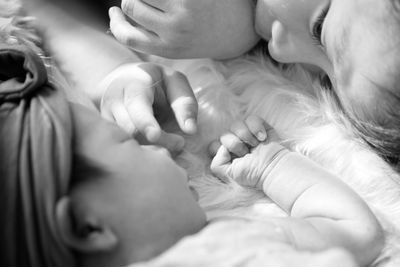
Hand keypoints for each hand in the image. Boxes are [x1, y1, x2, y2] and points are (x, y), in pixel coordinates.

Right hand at [100, 62, 197, 151]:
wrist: (126, 80)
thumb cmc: (157, 82)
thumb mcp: (176, 82)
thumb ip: (185, 104)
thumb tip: (191, 130)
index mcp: (132, 86)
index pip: (136, 105)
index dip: (145, 122)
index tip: (155, 136)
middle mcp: (113, 102)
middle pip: (131, 130)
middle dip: (157, 142)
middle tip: (180, 143)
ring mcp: (106, 119)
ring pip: (125, 143)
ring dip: (149, 150)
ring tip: (168, 149)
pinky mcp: (105, 135)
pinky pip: (121, 150)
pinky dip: (140, 156)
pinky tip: (154, 152)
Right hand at [109, 0, 259, 58]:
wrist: (243, 26)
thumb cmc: (209, 35)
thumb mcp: (180, 46)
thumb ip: (154, 37)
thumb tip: (123, 21)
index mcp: (169, 49)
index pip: (128, 36)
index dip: (116, 23)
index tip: (114, 13)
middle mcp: (174, 31)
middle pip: (131, 6)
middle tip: (143, 0)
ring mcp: (183, 9)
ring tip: (160, 0)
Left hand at [210, 116, 285, 187]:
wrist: (273, 168)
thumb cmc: (252, 174)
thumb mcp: (229, 174)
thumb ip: (216, 163)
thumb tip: (221, 147)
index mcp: (226, 155)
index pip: (213, 145)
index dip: (220, 149)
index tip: (232, 157)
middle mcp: (235, 143)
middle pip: (224, 134)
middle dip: (235, 145)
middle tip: (246, 154)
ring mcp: (247, 134)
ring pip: (236, 124)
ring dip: (245, 136)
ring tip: (255, 146)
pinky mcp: (259, 127)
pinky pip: (251, 118)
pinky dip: (256, 128)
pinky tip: (263, 138)